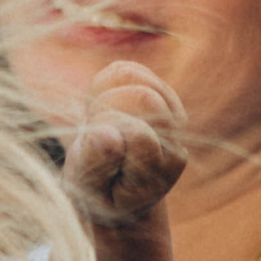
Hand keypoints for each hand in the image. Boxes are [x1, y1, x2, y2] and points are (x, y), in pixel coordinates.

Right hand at [65, 61, 186, 221]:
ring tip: (100, 126)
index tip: (95, 155)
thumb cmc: (96, 190)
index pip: (138, 133)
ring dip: (105, 98)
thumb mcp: (86, 187)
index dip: (105, 136)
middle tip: (97, 139)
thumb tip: (106, 134)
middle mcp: (174, 143)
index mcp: (158, 172)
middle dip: (105, 113)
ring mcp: (170, 117)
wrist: (113, 190)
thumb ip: (94, 163)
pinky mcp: (157, 93)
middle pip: (144, 98)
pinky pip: (124, 70)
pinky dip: (103, 86)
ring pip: (133, 77)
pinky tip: (104, 112)